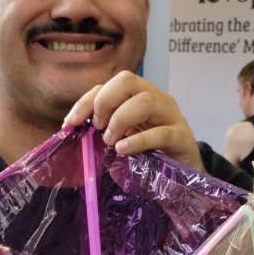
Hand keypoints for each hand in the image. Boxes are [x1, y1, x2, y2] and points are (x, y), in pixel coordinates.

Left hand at [63, 71, 203, 169]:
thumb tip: (72, 128)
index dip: (87, 101)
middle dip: (105, 102)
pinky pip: (161, 132)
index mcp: (138, 96)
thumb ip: (103, 129)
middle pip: (128, 80)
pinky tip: (124, 150)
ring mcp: (171, 116)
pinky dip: (138, 141)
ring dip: (120, 120)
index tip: (71, 122)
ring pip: (145, 101)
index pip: (110, 84)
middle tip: (99, 128)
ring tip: (111, 141)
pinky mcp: (181, 137)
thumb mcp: (122, 138)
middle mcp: (156, 99)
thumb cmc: (148, 153)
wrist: (182, 173)